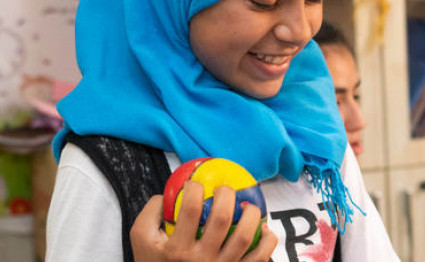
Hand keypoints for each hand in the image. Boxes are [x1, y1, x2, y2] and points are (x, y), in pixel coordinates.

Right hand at [130, 181, 276, 261]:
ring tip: (246, 206)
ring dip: (251, 215)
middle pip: (222, 219)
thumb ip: (150, 214)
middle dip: (226, 195)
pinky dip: (267, 241)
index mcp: (176, 250)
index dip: (194, 189)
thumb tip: (167, 192)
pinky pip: (260, 257)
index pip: (189, 209)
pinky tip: (265, 228)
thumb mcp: (142, 241)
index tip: (195, 184)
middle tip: (223, 189)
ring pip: (245, 237)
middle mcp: (200, 260)